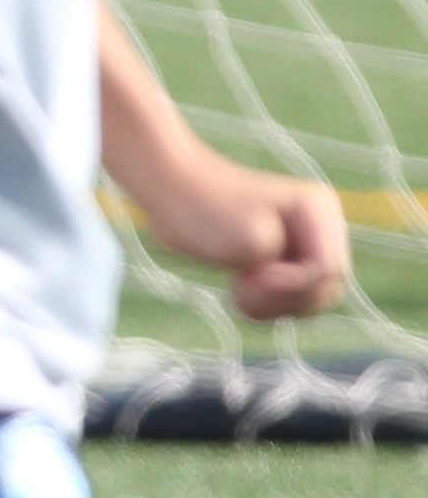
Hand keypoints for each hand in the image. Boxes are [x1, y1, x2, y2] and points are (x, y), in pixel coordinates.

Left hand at [137, 150, 348, 324]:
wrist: (168, 191)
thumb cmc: (203, 211)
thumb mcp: (251, 244)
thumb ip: (292, 276)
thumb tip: (312, 290)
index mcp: (318, 211)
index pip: (329, 271)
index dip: (292, 284)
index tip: (253, 273)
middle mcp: (320, 227)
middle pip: (325, 290)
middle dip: (282, 298)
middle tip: (241, 286)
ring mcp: (304, 245)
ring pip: (310, 301)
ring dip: (273, 306)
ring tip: (238, 289)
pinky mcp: (285, 262)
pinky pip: (291, 303)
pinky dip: (266, 306)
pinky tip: (238, 291)